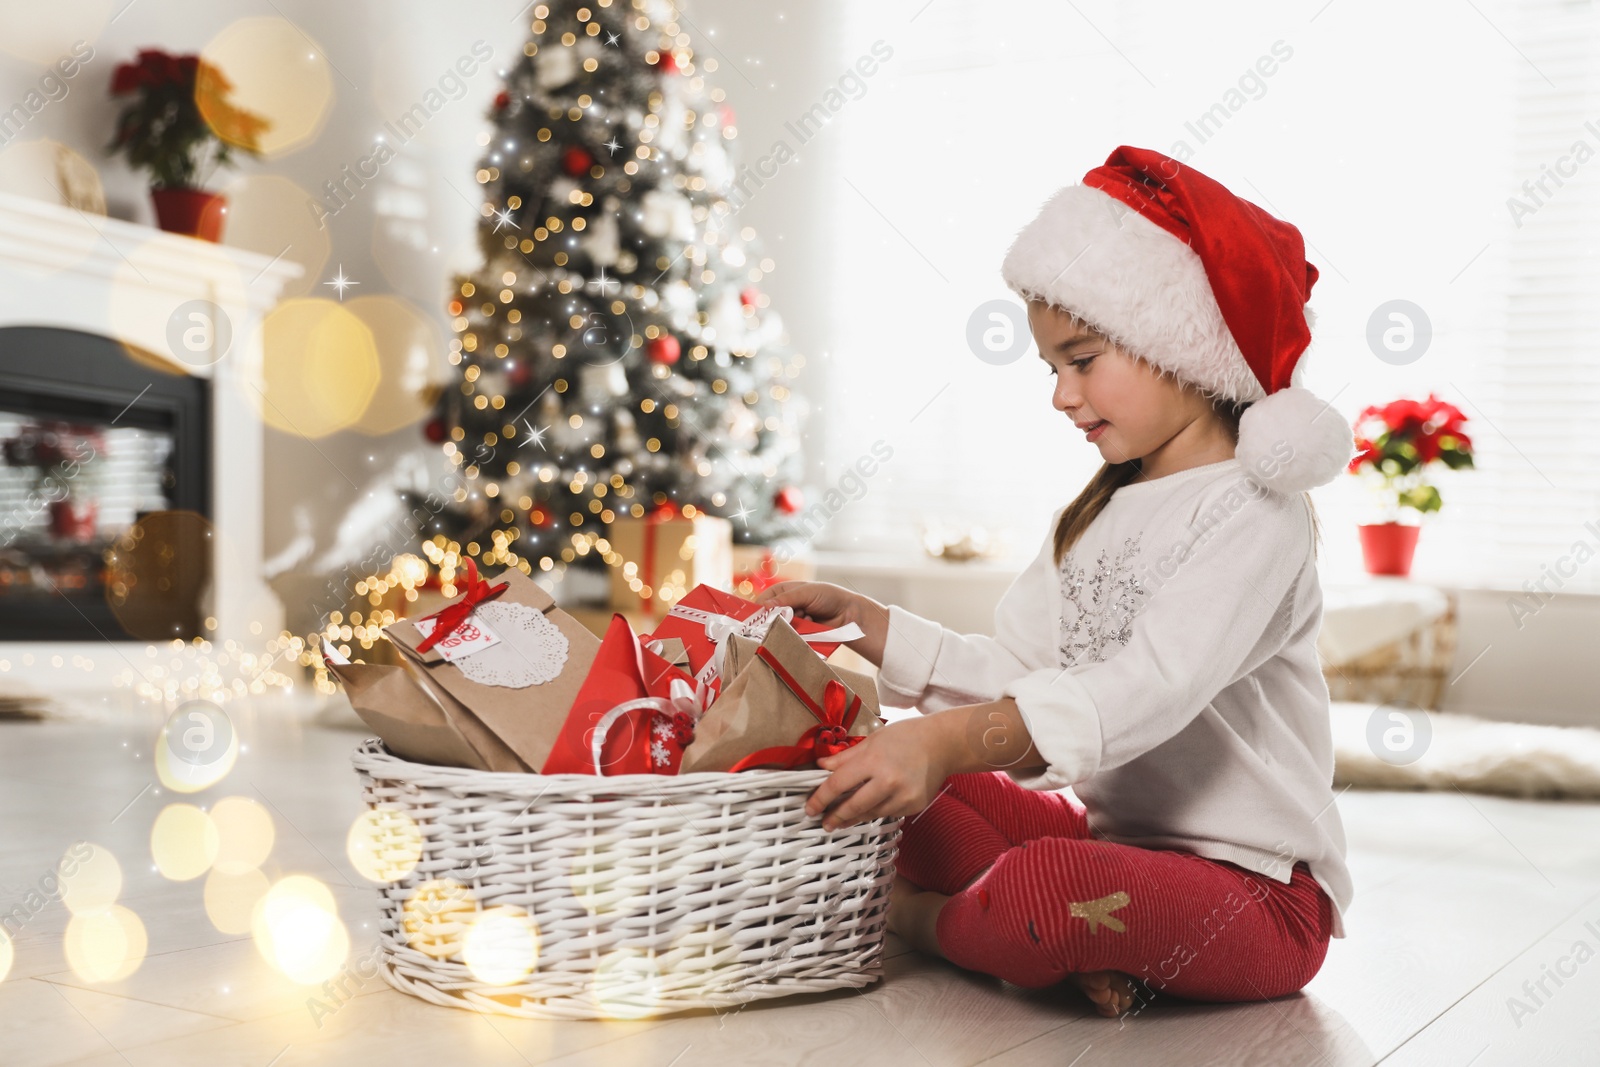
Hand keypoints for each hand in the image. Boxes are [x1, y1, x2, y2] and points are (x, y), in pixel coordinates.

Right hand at [754, 580, 889, 666]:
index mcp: (784, 591)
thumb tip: (765, 606)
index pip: (763, 600)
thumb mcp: (808, 592)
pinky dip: (799, 634)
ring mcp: (793, 622)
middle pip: (769, 618)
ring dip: (792, 626)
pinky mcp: (800, 634)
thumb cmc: (830, 597)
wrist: (850, 614)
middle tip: (790, 618)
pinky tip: (811, 627)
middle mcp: (786, 606)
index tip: (759, 618)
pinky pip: (791, 638)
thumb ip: (787, 598)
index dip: (760, 609)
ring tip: (807, 620)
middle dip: (778, 619)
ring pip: (780, 629)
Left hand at [803, 714, 951, 830]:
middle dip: (835, 816)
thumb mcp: (872, 740)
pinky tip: (869, 809)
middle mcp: (888, 781)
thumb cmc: (907, 737)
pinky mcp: (913, 806)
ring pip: (870, 813)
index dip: (821, 798)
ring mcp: (903, 797)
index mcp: (873, 761)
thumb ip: (846, 757)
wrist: (942, 744)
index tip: (811, 807)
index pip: (838, 784)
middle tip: (824, 822)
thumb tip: (822, 766)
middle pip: (853, 806)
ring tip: (841, 819)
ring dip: (854, 817)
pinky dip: (875, 811)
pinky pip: (887, 813)